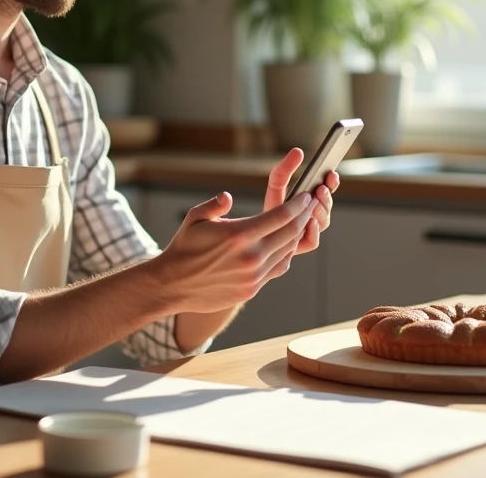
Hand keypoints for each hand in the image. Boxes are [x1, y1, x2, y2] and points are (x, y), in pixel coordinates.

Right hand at [153, 190, 314, 313]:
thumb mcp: (195, 218)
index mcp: (239, 235)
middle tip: (312, 204)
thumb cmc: (184, 247)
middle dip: (304, 216)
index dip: (298, 204)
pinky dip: (286, 253)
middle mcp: (251, 256)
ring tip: (302, 221)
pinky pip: (279, 268)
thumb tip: (229, 196)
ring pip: (287, 251)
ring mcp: (254, 275)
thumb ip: (215, 205)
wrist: (173, 285)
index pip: (281, 216)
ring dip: (298, 234)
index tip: (306, 196)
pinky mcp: (253, 289)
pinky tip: (286, 243)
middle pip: (290, 232)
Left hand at [263, 148, 339, 258]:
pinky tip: (308, 220)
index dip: (332, 182)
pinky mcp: (298, 247)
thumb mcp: (275, 186)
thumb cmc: (268, 210)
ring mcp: (307, 232)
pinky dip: (313, 231)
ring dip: (321, 211)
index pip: (328, 190)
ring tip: (313, 201)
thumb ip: (284, 171)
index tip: (331, 172)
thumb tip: (298, 151)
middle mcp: (312, 216)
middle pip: (327, 206)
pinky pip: (312, 242)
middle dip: (327, 195)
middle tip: (321, 187)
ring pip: (323, 222)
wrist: (250, 240)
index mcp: (310, 200)